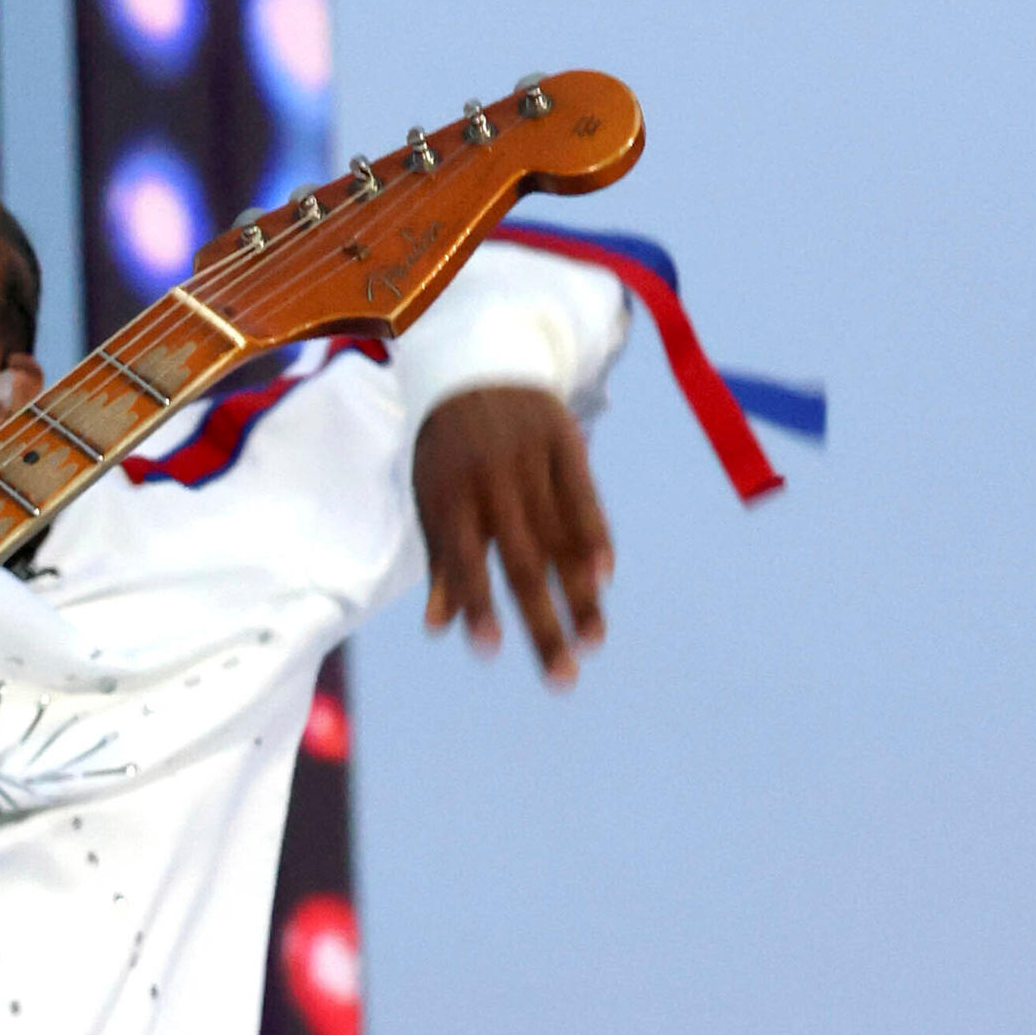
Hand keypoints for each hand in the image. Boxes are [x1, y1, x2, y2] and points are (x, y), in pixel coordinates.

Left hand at [416, 384, 611, 679]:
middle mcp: (492, 480)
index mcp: (450, 496)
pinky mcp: (566, 441)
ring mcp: (532, 460)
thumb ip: (443, 561)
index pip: (467, 560)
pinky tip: (603, 579)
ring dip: (579, 595)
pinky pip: (585, 497)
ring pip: (561, 538)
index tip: (491, 651)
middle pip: (523, 562)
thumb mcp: (432, 496)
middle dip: (542, 622)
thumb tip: (441, 629)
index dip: (478, 604)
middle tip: (561, 677)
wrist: (477, 357)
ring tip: (592, 642)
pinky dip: (594, 539)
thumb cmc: (446, 447)